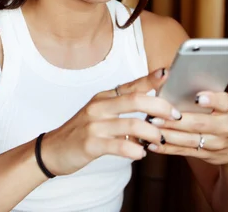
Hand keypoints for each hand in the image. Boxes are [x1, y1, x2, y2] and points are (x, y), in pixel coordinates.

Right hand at [39, 68, 182, 175]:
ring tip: (161, 139)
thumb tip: (153, 106)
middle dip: (160, 107)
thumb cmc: (81, 132)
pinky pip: (117, 146)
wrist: (52, 149)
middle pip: (135, 100)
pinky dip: (134, 150)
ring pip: (130, 125)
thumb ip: (123, 108)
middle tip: (176, 115)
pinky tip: (141, 154)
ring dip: (151, 133)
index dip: (151, 79)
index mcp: (103, 97)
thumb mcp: (100, 113)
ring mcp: (94, 125)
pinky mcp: (90, 144)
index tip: (168, 73)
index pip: (131, 85)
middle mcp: (99, 107)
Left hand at [146, 91, 227, 164]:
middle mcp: (226, 127)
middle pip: (200, 123)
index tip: (197, 98)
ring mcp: (218, 144)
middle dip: (176, 121)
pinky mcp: (207, 155)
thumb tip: (170, 80)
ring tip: (151, 128)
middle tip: (156, 116)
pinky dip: (168, 148)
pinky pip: (185, 152)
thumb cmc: (219, 115)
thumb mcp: (219, 104)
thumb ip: (201, 94)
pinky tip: (154, 145)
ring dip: (168, 135)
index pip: (223, 102)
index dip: (211, 100)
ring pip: (190, 140)